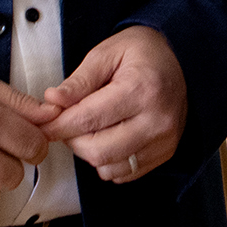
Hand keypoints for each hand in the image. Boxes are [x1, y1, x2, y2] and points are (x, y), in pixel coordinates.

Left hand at [39, 26, 187, 182]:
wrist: (182, 58)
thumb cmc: (143, 53)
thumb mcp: (107, 53)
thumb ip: (79, 81)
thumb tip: (53, 101)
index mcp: (141, 89)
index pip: (87, 120)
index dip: (58, 126)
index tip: (44, 124)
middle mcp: (157, 120)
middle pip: (97, 151)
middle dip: (73, 140)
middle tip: (69, 122)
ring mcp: (164, 140)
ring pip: (108, 167)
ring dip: (90, 152)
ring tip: (92, 127)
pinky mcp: (165, 153)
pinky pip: (124, 174)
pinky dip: (108, 161)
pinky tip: (110, 137)